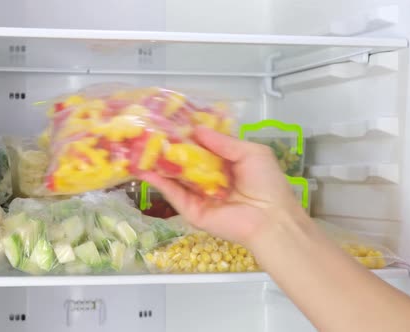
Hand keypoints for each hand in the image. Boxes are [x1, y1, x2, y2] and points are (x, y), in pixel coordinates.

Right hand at [140, 126, 307, 250]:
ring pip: (174, 177)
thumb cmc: (266, 183)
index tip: (169, 121)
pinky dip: (158, 182)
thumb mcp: (250, 153)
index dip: (187, 135)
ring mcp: (197, 195)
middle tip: (148, 132)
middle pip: (184, 161)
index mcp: (224, 163)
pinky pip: (173, 194)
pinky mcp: (190, 210)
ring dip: (158, 163)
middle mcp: (208, 178)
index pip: (201, 147)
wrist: (270, 219)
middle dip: (168, 147)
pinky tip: (144, 168)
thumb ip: (223, 142)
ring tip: (138, 147)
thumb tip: (197, 129)